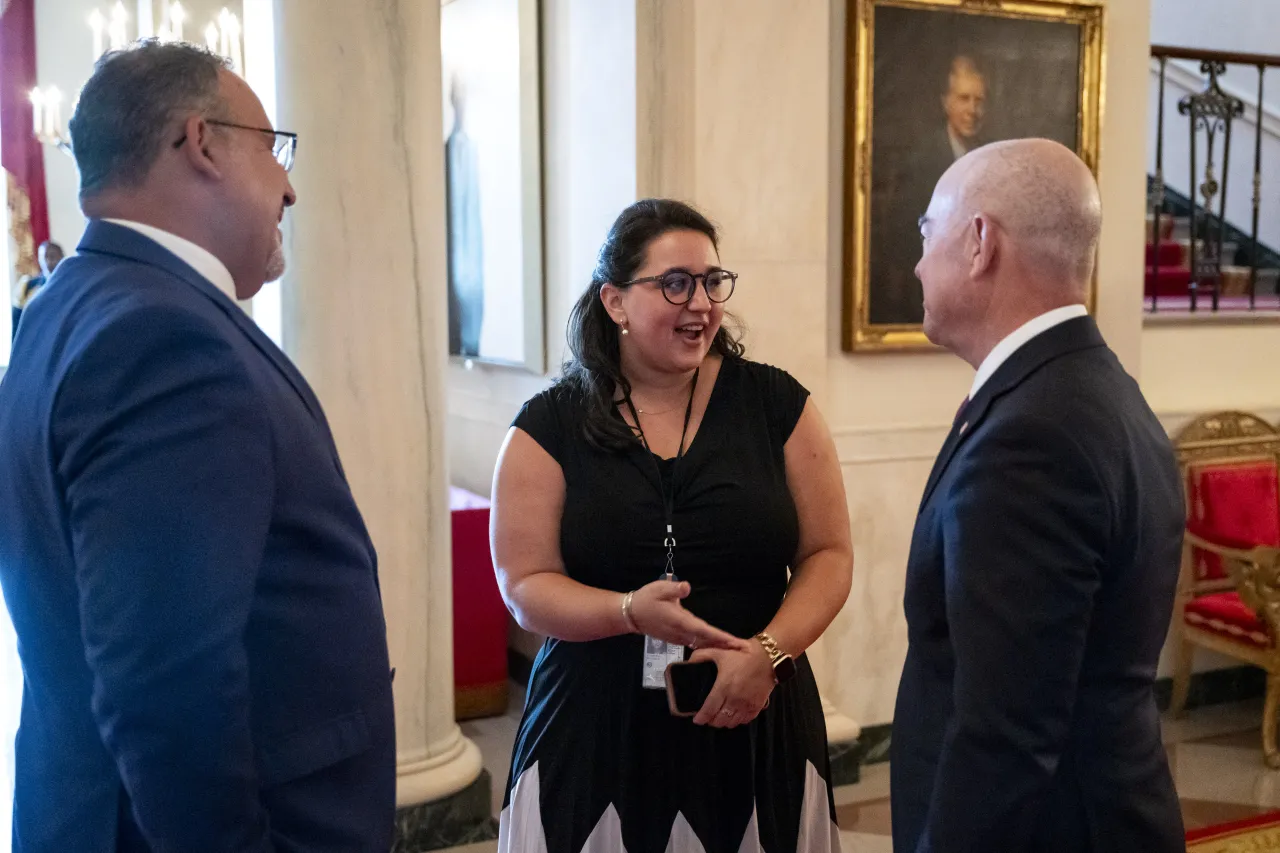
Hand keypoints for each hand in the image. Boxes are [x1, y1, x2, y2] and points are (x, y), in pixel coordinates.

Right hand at [628, 580, 744, 650]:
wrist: (631, 615)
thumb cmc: (646, 599)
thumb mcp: (659, 588)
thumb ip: (674, 589)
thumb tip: (686, 587)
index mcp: (680, 621)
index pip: (705, 631)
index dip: (721, 638)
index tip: (736, 643)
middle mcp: (682, 633)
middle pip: (708, 641)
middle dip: (726, 646)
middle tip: (745, 650)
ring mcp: (679, 638)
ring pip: (703, 644)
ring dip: (720, 647)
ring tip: (736, 649)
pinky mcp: (677, 638)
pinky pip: (697, 644)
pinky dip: (710, 646)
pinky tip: (718, 647)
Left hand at [690, 639, 775, 727]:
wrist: (767, 657)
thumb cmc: (742, 655)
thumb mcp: (719, 652)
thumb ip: (701, 656)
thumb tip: (688, 662)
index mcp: (724, 687)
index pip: (709, 710)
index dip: (701, 718)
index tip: (696, 719)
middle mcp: (735, 699)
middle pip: (719, 720)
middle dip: (711, 720)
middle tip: (707, 716)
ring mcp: (747, 705)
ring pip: (732, 723)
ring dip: (724, 722)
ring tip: (719, 716)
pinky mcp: (757, 706)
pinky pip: (745, 721)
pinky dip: (737, 721)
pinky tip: (733, 715)